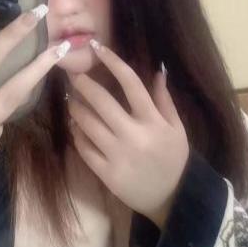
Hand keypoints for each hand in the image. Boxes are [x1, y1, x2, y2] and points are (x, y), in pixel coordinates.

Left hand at [67, 42, 189, 228]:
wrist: (171, 198)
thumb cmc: (174, 159)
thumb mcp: (176, 128)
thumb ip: (164, 100)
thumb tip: (157, 71)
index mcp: (154, 121)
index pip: (132, 84)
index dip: (113, 62)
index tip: (97, 48)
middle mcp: (134, 135)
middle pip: (103, 102)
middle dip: (83, 84)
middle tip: (72, 74)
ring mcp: (118, 155)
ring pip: (88, 124)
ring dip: (75, 108)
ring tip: (71, 100)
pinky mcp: (106, 173)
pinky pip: (84, 148)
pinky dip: (77, 134)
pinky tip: (75, 126)